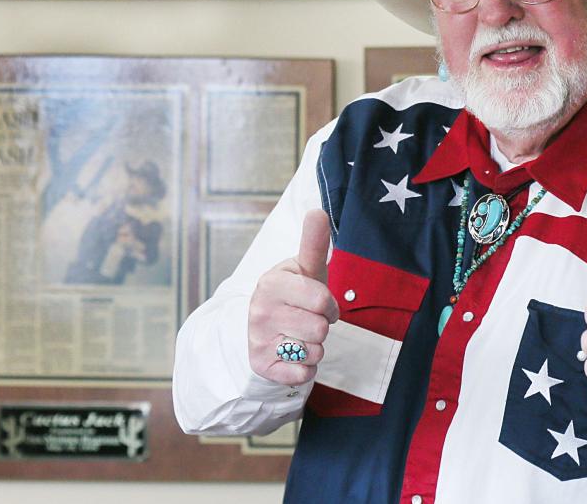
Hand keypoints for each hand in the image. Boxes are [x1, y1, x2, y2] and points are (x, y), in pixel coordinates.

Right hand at [248, 209, 339, 385]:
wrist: (264, 327)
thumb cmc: (295, 293)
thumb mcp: (305, 268)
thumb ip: (313, 242)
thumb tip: (317, 211)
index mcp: (272, 283)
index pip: (321, 300)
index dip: (329, 305)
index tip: (320, 303)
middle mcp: (259, 311)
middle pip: (319, 329)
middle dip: (322, 327)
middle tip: (309, 320)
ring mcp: (257, 340)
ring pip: (313, 352)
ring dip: (315, 347)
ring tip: (301, 336)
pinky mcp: (261, 366)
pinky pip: (303, 374)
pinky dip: (306, 367)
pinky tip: (294, 355)